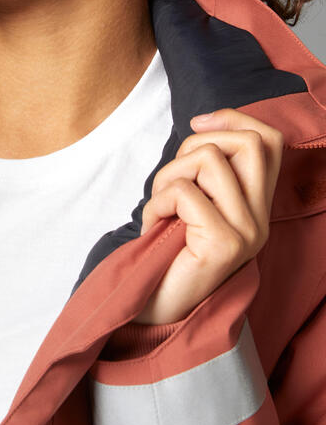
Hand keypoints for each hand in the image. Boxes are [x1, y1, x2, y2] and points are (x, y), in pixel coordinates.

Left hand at [133, 108, 283, 324]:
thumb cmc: (166, 248)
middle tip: (172, 178)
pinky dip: (156, 203)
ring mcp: (248, 231)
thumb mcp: (190, 201)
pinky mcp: (226, 243)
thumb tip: (202, 123)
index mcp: (256, 205)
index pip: (269, 141)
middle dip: (196, 143)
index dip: (233, 119)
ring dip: (167, 176)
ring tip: (159, 208)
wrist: (156, 305)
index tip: (196, 123)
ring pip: (207, 160)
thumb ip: (205, 170)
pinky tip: (154, 226)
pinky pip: (183, 192)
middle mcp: (261, 218)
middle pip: (248, 142)